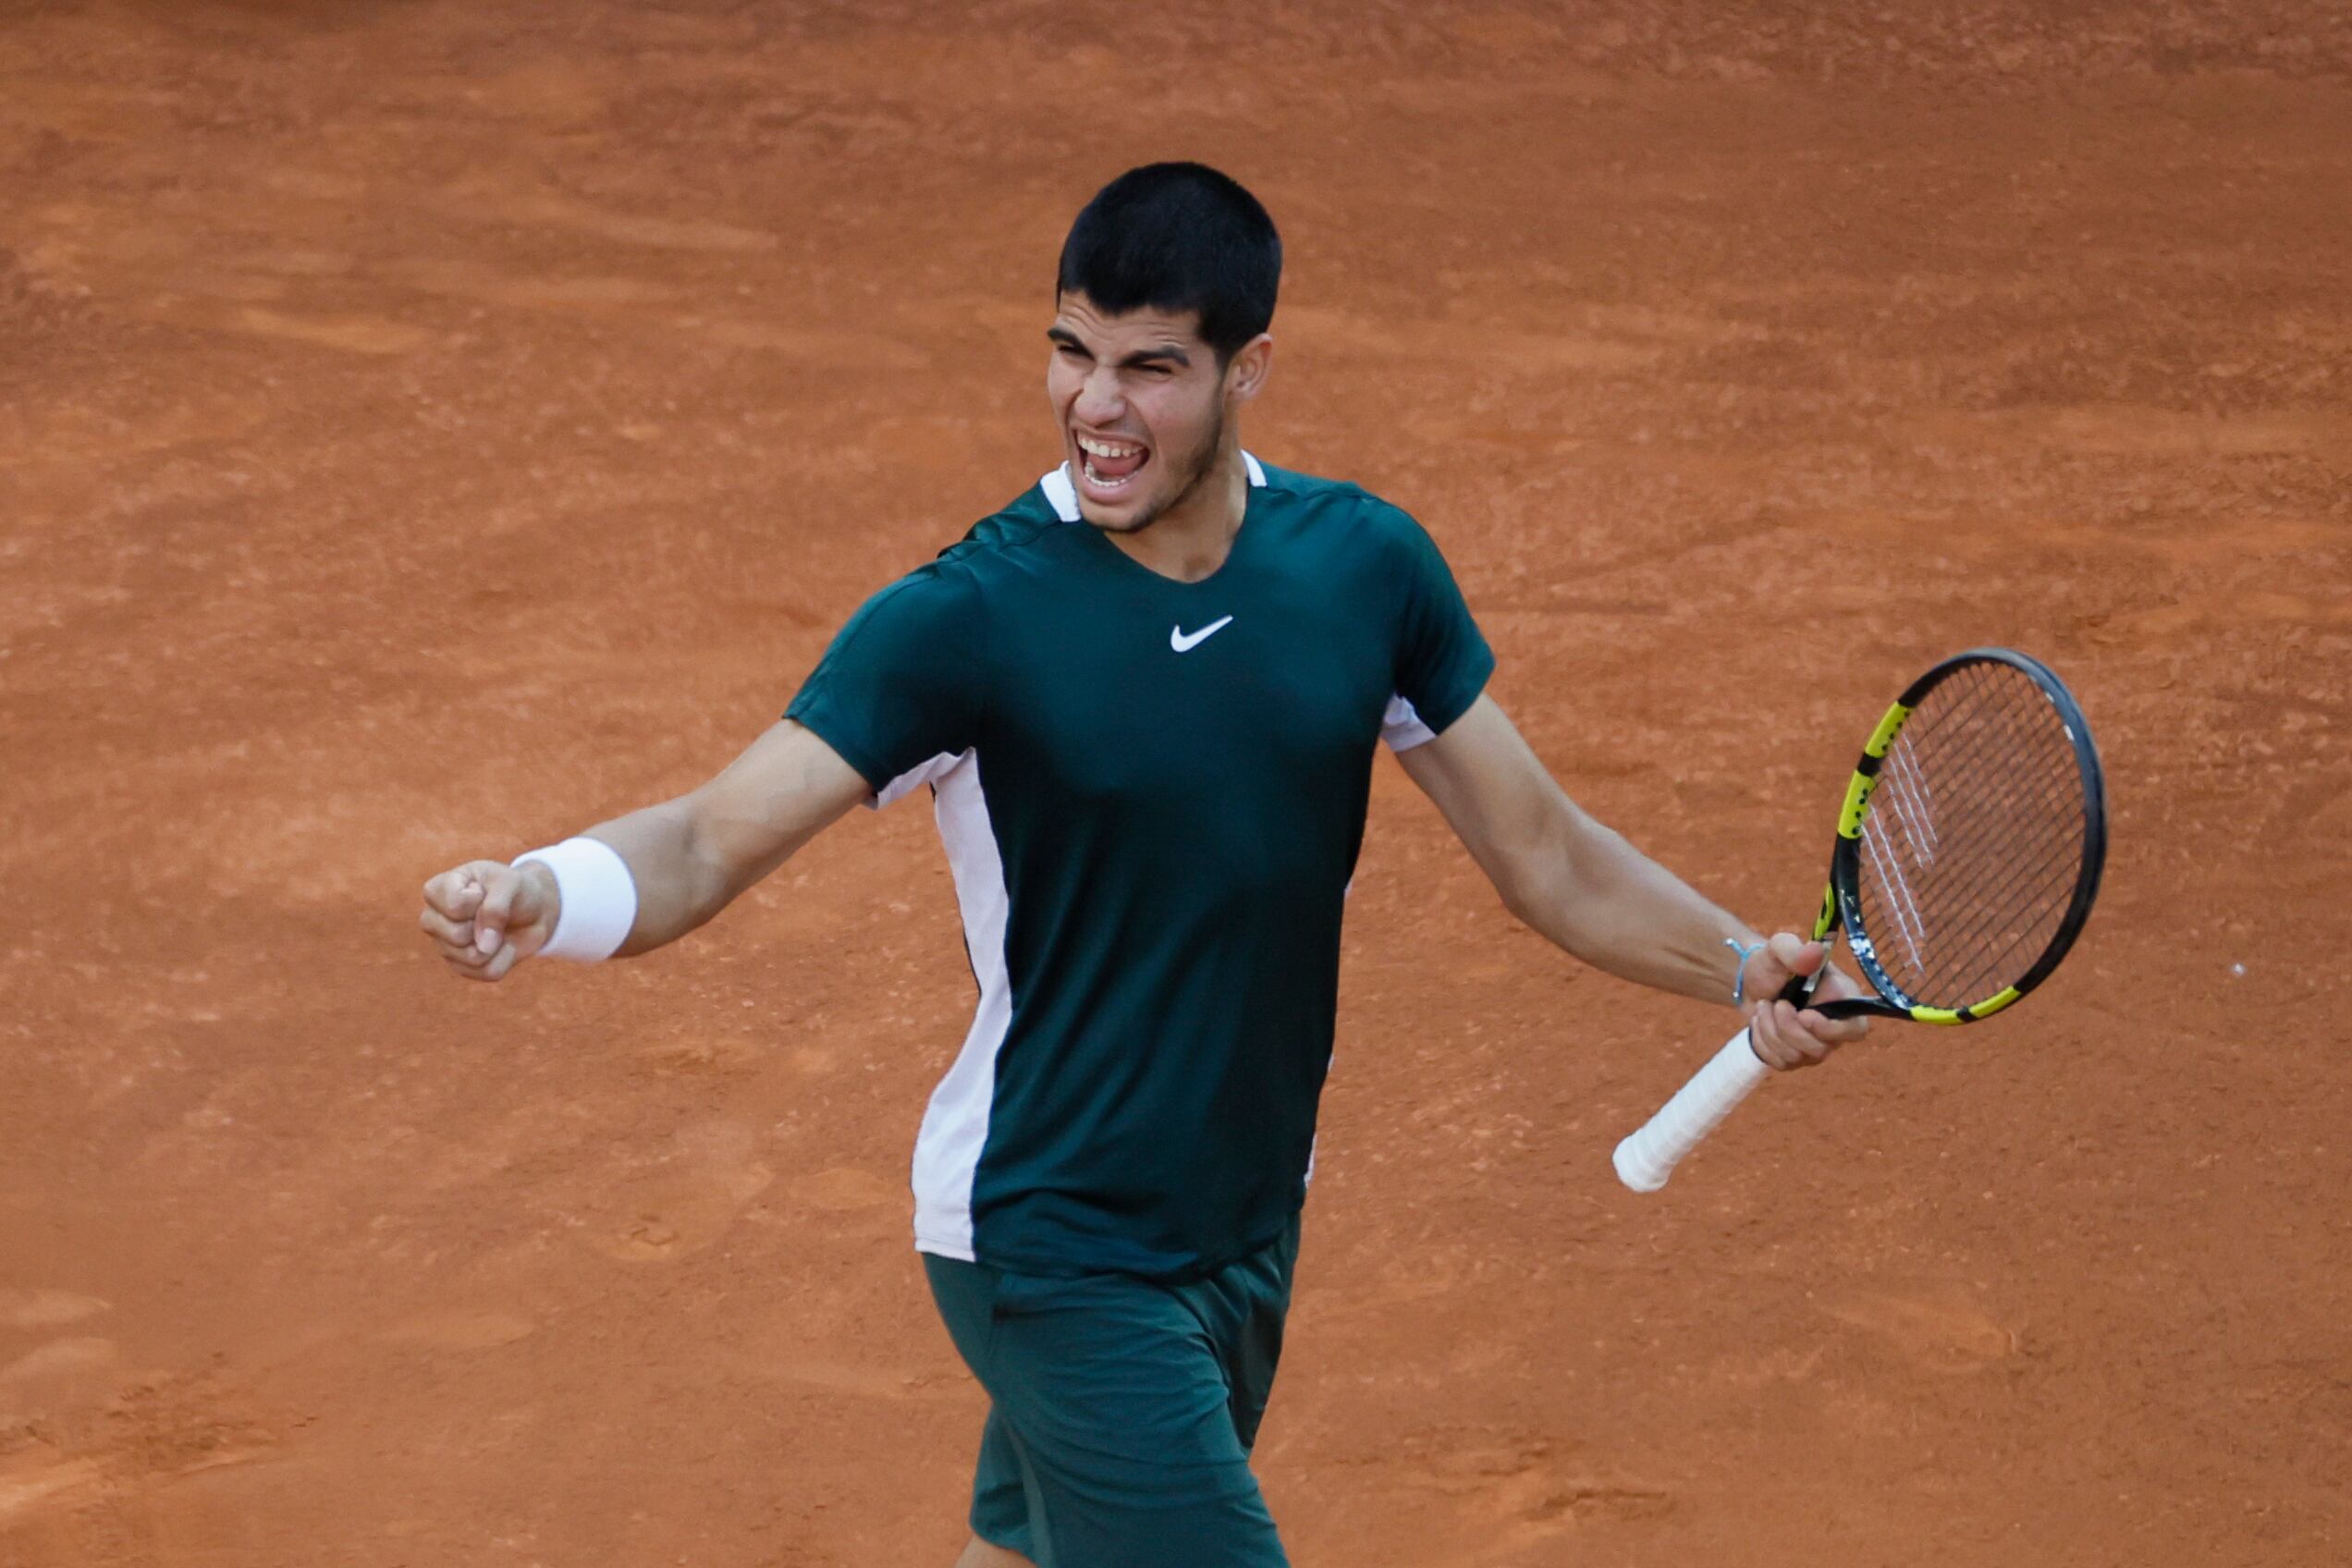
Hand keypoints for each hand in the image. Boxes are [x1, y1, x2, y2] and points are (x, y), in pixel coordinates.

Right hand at [418, 859, 558, 981]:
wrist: (532, 910)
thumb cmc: (514, 889)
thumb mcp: (509, 883)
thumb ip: (494, 908)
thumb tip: (483, 948)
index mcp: (436, 891)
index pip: (454, 906)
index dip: (479, 900)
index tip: (484, 891)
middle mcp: (433, 920)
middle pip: (458, 935)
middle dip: (487, 925)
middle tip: (492, 912)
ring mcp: (445, 946)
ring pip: (472, 958)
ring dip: (498, 943)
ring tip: (498, 928)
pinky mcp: (461, 967)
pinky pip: (487, 972)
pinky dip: (505, 958)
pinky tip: (503, 944)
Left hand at [1741, 932, 1870, 1069]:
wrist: (1749, 981)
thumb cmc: (1772, 964)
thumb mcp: (1778, 948)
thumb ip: (1795, 949)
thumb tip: (1814, 952)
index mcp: (1843, 999)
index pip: (1856, 1029)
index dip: (1832, 1029)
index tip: (1804, 1015)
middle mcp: (1833, 1027)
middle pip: (1820, 1049)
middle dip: (1789, 1029)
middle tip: (1776, 1003)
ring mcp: (1814, 1045)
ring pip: (1796, 1057)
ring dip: (1770, 1031)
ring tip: (1764, 1006)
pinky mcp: (1793, 1057)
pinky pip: (1778, 1062)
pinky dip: (1761, 1041)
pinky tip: (1761, 1021)